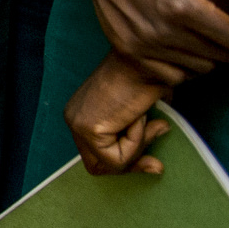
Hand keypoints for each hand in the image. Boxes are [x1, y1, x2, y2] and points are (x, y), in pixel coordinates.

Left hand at [65, 52, 172, 174]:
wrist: (145, 60)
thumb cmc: (149, 80)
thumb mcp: (141, 116)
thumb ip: (138, 139)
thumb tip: (155, 167)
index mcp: (81, 112)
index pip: (95, 156)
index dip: (126, 163)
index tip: (154, 163)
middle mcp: (73, 119)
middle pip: (96, 166)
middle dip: (129, 165)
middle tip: (155, 162)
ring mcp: (77, 124)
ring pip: (109, 164)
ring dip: (136, 148)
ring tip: (144, 120)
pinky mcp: (88, 129)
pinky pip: (117, 158)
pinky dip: (136, 142)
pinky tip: (137, 116)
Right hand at [67, 0, 228, 73]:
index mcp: (181, 6)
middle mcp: (161, 31)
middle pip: (221, 57)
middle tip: (227, 29)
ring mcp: (143, 45)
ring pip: (200, 69)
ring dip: (209, 56)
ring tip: (204, 36)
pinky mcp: (129, 52)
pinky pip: (172, 77)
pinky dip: (184, 67)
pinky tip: (182, 47)